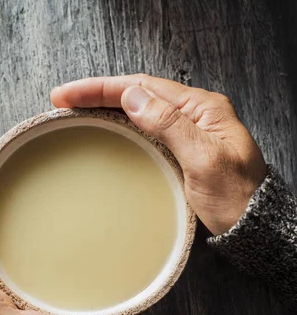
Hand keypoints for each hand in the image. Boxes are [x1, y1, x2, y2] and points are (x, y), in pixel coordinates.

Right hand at [51, 74, 266, 235]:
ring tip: (75, 112)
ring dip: (107, 109)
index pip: (143, 86)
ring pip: (140, 112)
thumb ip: (169, 125)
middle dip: (98, 95)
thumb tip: (132, 96)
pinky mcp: (182, 152)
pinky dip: (122, 128)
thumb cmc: (236, 198)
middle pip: (138, 94)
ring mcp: (188, 133)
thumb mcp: (203, 161)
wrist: (253, 228)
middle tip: (62, 101)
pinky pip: (146, 132)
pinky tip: (107, 132)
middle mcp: (194, 115)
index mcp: (202, 108)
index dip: (101, 88)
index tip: (67, 94)